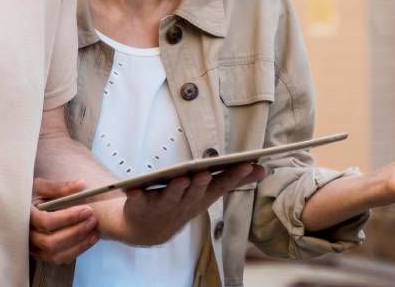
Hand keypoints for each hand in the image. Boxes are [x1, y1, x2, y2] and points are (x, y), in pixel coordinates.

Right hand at [30, 178, 98, 263]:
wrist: (19, 208)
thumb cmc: (30, 195)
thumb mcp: (40, 186)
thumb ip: (59, 187)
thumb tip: (81, 184)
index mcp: (24, 216)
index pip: (46, 222)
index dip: (69, 217)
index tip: (87, 210)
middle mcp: (26, 236)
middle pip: (51, 242)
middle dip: (76, 232)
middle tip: (93, 220)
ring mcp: (32, 248)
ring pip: (55, 255)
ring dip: (78, 245)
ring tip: (95, 232)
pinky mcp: (40, 255)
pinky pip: (59, 259)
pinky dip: (75, 251)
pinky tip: (88, 240)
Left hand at [117, 163, 265, 245]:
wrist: (148, 231)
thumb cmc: (183, 204)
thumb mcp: (209, 193)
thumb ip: (233, 179)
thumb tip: (263, 168)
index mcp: (202, 199)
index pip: (221, 186)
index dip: (235, 176)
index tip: (249, 164)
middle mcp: (184, 205)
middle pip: (195, 192)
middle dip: (201, 183)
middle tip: (206, 172)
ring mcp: (163, 207)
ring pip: (171, 197)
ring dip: (176, 189)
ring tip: (181, 177)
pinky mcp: (140, 206)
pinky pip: (137, 200)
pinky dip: (135, 194)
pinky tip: (132, 187)